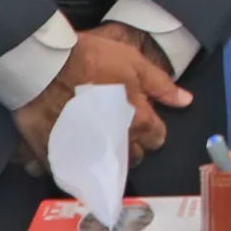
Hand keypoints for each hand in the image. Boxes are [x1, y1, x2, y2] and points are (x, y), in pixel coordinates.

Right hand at [9, 28, 192, 173]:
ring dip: (105, 159)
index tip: (144, 122)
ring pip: (104, 169)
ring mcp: (86, 154)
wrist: (44, 65)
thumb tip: (186, 101)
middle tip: (121, 131)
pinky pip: (70, 171)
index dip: (152, 130)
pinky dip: (73, 165)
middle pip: (132, 157)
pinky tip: (72, 151)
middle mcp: (116, 143)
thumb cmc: (94, 59)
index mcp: (137, 121)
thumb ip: (161, 85)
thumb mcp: (135, 63)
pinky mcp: (57, 157)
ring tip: (98, 143)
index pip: (156, 139)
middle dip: (132, 147)